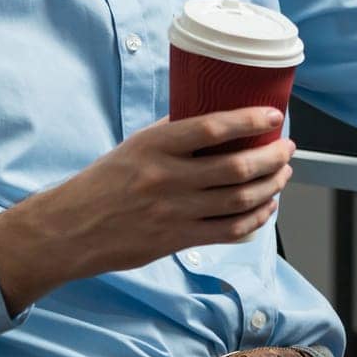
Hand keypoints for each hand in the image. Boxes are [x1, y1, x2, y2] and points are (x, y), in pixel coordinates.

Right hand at [0, 108, 292, 314]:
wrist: (70, 229)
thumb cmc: (104, 183)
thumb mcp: (135, 145)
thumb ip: (174, 133)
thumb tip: (220, 118)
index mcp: (155, 146)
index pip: (213, 129)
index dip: (250, 121)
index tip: (273, 115)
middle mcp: (166, 178)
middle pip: (236, 168)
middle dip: (272, 157)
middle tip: (286, 148)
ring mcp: (173, 213)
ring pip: (238, 200)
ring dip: (270, 186)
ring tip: (282, 174)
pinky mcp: (176, 240)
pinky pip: (227, 231)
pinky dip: (254, 219)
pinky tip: (266, 207)